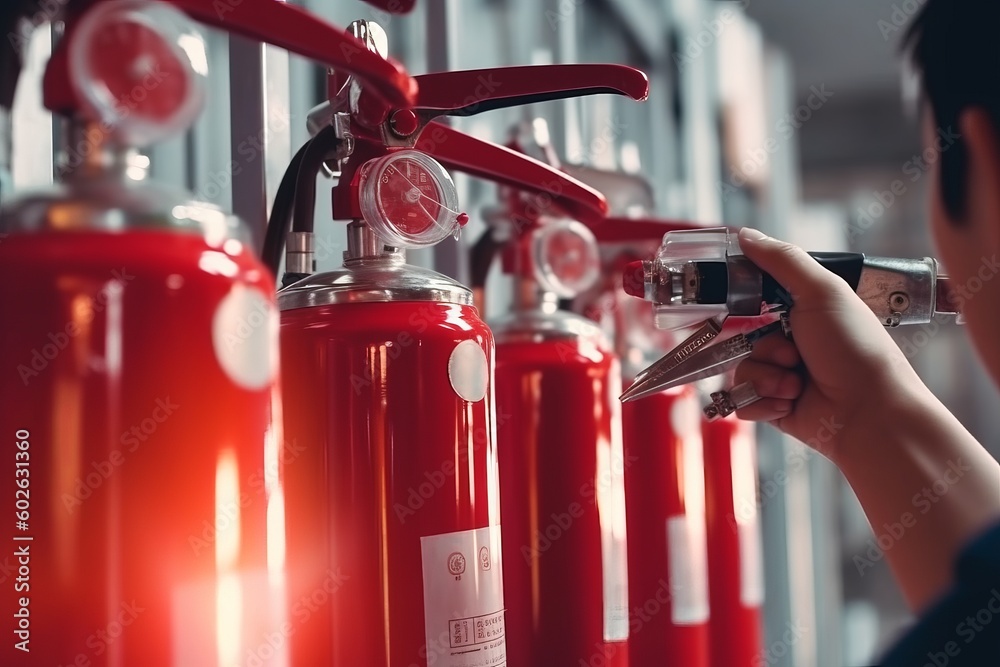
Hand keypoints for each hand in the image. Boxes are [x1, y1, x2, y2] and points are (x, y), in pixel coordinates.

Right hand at [733, 228, 931, 460]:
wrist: (870, 413)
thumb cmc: (856, 349)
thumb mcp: (822, 292)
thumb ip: (782, 260)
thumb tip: (745, 235)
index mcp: (805, 312)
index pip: (757, 298)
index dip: (744, 302)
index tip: (739, 304)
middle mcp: (792, 342)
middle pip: (742, 338)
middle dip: (764, 348)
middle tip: (792, 354)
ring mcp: (782, 376)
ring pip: (741, 370)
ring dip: (766, 378)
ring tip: (795, 385)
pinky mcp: (775, 406)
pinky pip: (743, 401)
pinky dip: (763, 402)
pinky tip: (790, 403)